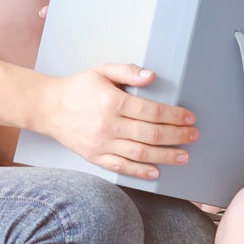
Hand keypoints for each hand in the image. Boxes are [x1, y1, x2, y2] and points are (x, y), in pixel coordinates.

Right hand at [43, 65, 198, 180]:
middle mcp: (109, 125)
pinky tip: (156, 172)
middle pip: (151, 134)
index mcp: (113, 102)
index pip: (152, 112)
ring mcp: (102, 144)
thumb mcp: (103, 71)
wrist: (48, 107)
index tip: (190, 117)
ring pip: (140, 154)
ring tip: (184, 156)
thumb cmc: (79, 88)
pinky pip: (121, 167)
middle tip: (194, 136)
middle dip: (177, 136)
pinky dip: (140, 172)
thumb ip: (128, 71)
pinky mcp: (95, 157)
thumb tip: (152, 76)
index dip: (175, 116)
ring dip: (165, 156)